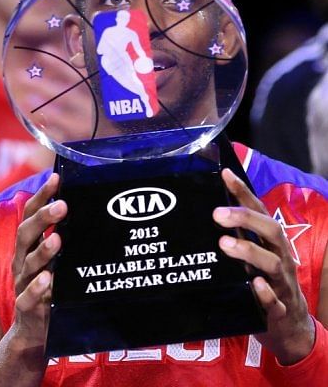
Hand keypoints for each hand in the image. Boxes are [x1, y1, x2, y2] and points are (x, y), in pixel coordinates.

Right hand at [11, 173, 66, 349]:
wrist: (34, 329)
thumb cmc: (52, 285)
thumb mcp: (57, 258)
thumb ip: (67, 236)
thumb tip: (92, 207)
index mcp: (28, 245)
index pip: (30, 215)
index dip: (41, 196)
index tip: (56, 178)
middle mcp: (22, 260)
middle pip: (25, 234)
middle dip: (43, 218)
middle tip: (62, 206)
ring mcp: (22, 283)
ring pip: (28, 263)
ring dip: (43, 250)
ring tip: (57, 239)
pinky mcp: (27, 308)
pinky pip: (28, 298)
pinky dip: (37, 288)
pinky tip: (47, 280)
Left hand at [213, 168, 314, 364]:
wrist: (290, 325)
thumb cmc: (266, 281)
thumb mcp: (254, 255)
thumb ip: (238, 235)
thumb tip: (211, 211)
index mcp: (272, 241)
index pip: (259, 210)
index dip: (243, 192)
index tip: (225, 175)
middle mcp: (280, 256)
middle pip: (270, 230)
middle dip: (245, 218)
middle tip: (217, 213)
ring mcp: (281, 283)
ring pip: (272, 262)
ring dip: (249, 250)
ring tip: (225, 243)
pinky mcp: (279, 309)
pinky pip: (275, 301)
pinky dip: (265, 292)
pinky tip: (253, 284)